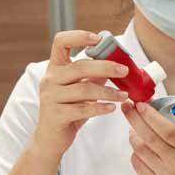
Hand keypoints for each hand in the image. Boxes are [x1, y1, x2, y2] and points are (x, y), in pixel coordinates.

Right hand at [33, 30, 129, 159]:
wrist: (51, 138)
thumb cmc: (70, 108)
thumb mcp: (82, 88)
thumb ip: (95, 74)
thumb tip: (120, 62)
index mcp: (55, 67)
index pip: (60, 42)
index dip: (79, 36)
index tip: (99, 39)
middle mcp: (50, 79)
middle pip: (79, 67)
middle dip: (106, 67)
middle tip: (125, 71)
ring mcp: (50, 97)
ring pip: (84, 89)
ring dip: (109, 92)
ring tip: (124, 95)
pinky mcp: (55, 115)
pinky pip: (83, 109)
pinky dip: (101, 107)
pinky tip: (112, 108)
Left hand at [121, 101, 174, 174]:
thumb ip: (171, 123)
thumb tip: (150, 106)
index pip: (167, 130)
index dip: (151, 116)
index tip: (140, 104)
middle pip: (150, 138)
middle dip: (135, 120)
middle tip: (127, 107)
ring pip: (140, 150)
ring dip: (133, 136)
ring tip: (133, 129)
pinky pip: (137, 164)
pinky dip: (135, 152)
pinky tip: (139, 147)